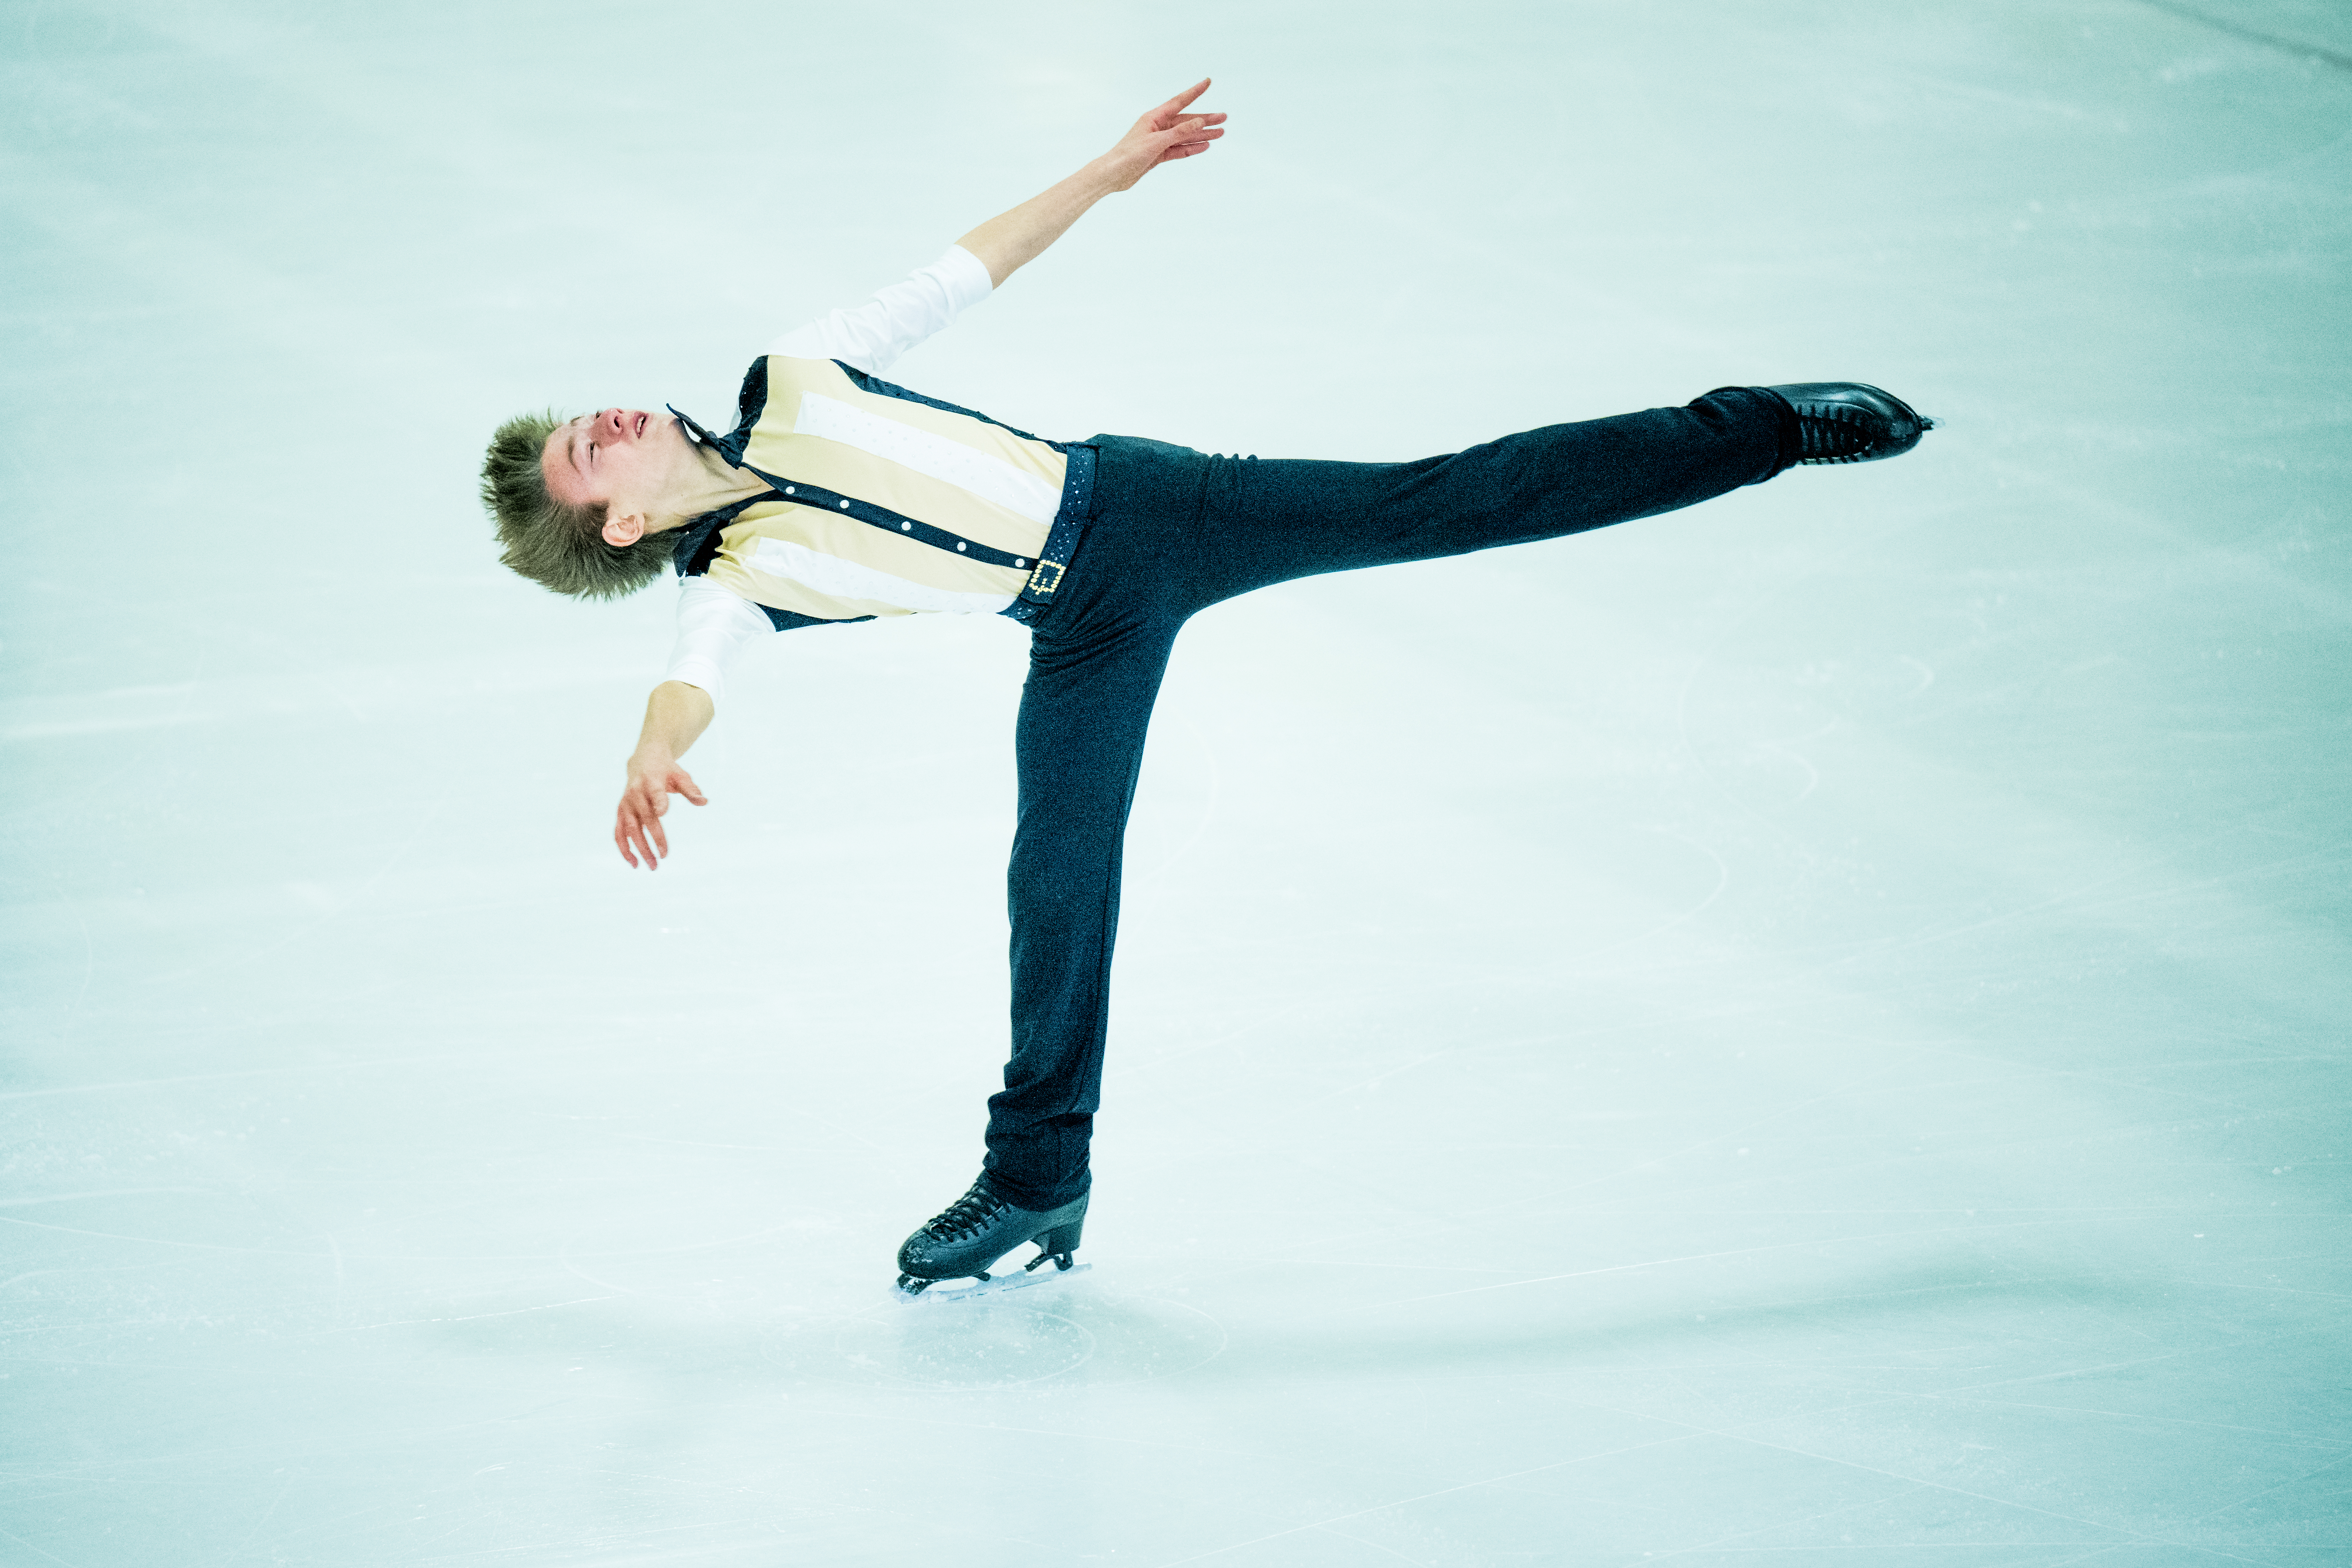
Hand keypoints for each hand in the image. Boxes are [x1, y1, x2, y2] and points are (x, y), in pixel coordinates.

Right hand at [614, 749, 707, 869]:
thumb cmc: (666, 771)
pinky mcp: (620, 812)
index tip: (663, 813)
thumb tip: (704, 801)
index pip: (655, 793)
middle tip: (664, 857)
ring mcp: (626, 804)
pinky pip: (619, 832)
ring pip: (629, 829)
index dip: (659, 802)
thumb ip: (690, 789)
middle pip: (644, 818)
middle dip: (653, 838)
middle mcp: (635, 793)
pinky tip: (634, 863)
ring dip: (639, 848)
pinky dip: (624, 848)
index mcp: (651, 781)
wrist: (642, 762)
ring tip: (651, 866)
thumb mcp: (680, 775)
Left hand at [1100, 78, 1225, 191]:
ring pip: (1185, 136)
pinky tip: (1204, 146)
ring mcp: (1159, 141)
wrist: (1113, 175)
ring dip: (1202, 135)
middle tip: (1224, 118)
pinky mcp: (1158, 155)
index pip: (1179, 102)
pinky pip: (1179, 150)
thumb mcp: (1156, 142)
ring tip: (1220, 134)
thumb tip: (1199, 121)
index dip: (1194, 92)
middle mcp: (1157, 127)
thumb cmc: (1128, 155)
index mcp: (1153, 118)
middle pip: (1186, 121)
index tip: (1207, 82)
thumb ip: (1179, 132)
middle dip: (1205, 119)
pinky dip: (1191, 148)